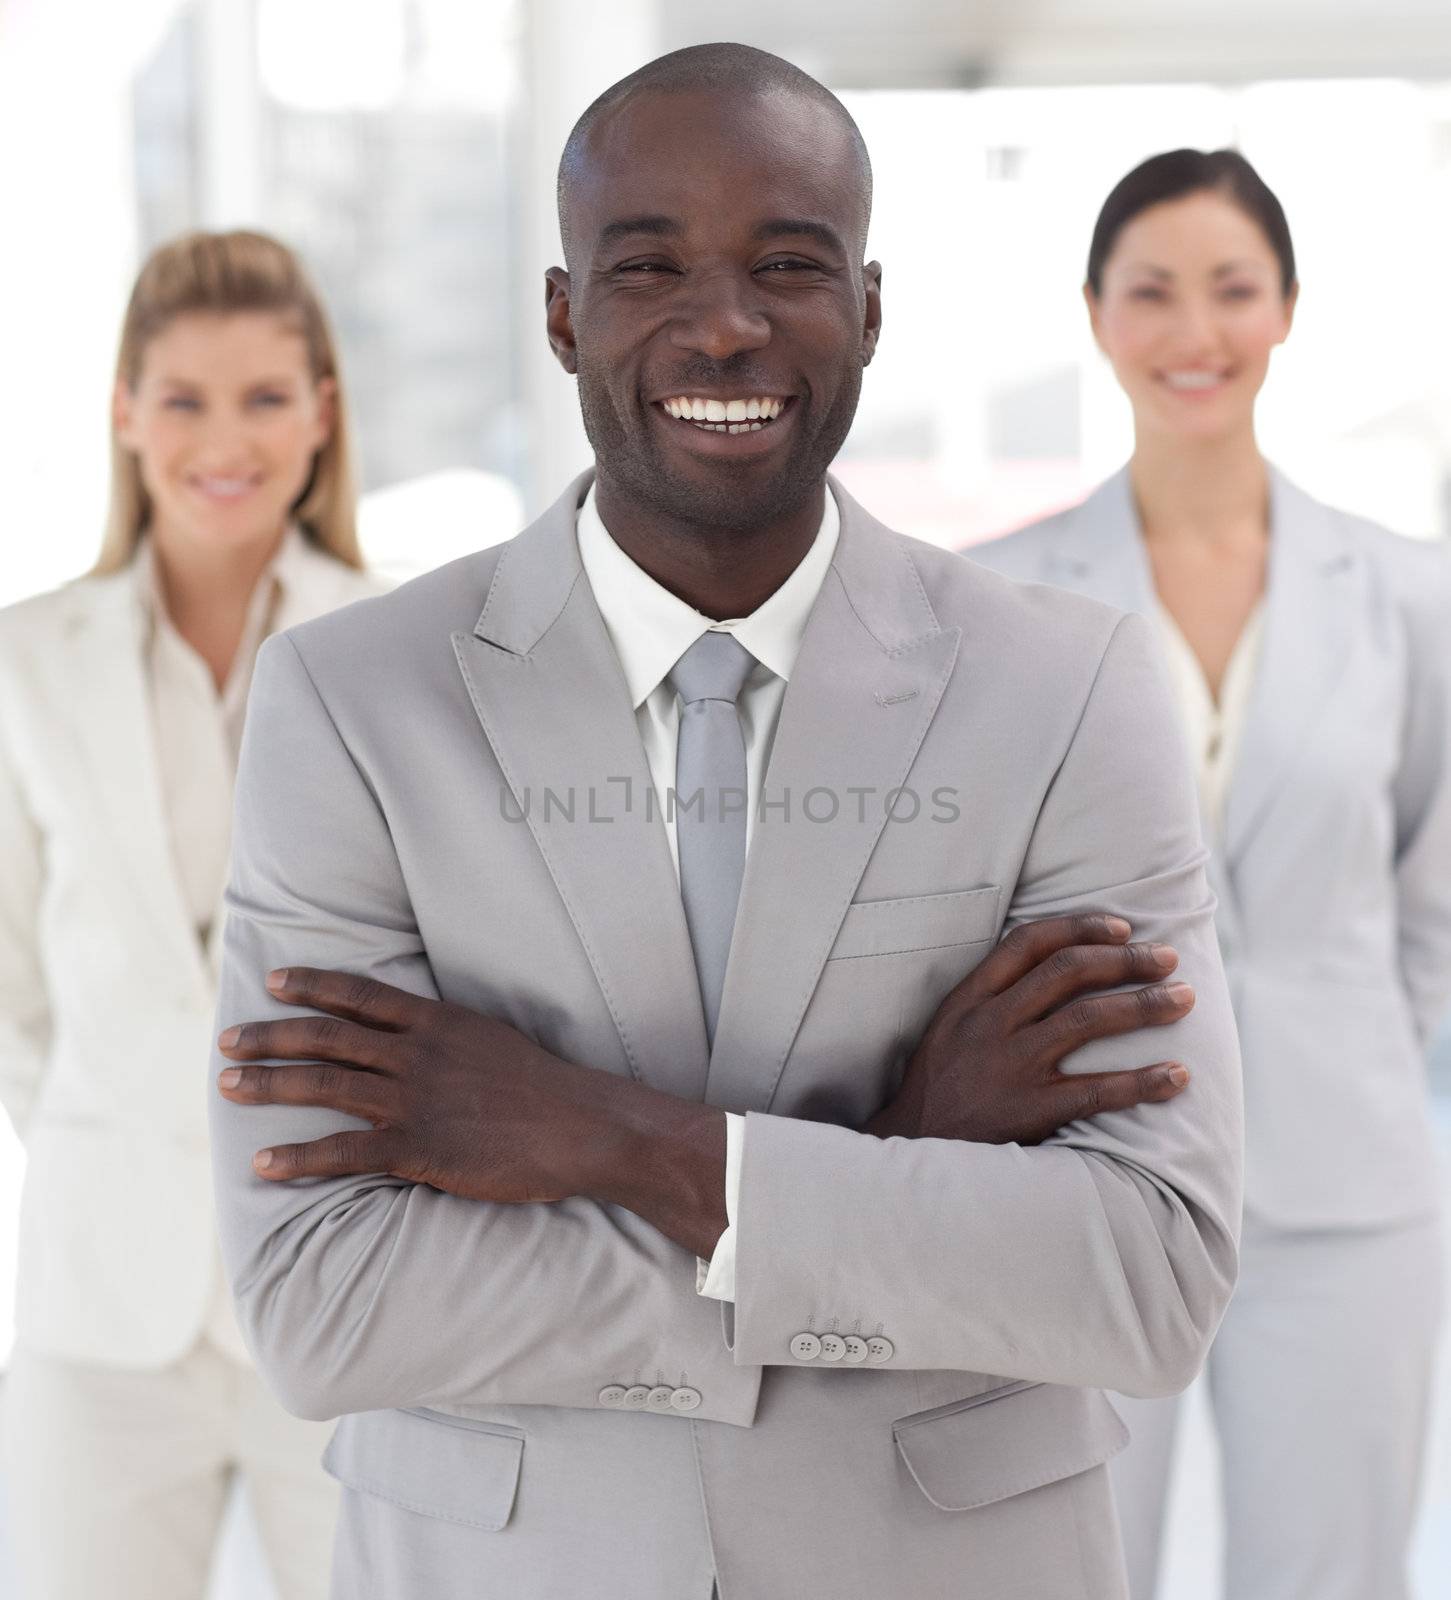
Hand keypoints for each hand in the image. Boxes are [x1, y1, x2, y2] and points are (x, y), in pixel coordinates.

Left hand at [217, 968, 727, 1255]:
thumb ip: (448, 1037)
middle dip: (270, 1036)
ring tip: (229, 1087)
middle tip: (228, 1039)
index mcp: (437, 1023)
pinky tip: (264, 1163)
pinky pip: (343, 1151)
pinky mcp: (418, 1148)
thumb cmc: (544, 1087)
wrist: (583, 1126)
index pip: (360, 994)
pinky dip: (298, 1158)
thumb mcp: (493, 1039)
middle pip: (326, 1037)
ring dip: (269, 1085)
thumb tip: (417, 1035)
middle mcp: (417, 1054)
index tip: (275, 981)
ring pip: (323, 1086)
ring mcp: (415, 1100)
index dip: (313, 985)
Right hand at [864, 915, 1193, 1144]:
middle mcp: (990, 1024)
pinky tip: (1177, 1076)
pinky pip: (1097, 1092)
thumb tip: (1052, 964)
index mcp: (969, 999)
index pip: (1028, 943)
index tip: (1122, 927)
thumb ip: (990, 996)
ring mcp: (1010, 1066)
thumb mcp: (948, 1026)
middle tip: (1167, 958)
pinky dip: (1143, 1082)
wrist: (913, 1149)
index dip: (1080, 927)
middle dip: (1125, 959)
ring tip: (1184, 999)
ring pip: (1088, 1020)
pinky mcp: (1030, 1111)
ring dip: (1144, 1005)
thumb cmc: (938, 1086)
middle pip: (1067, 972)